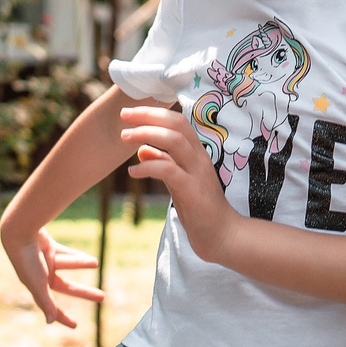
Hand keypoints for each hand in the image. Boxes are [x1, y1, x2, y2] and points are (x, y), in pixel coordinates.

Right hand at [0, 224, 103, 328]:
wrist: (19, 234)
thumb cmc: (27, 261)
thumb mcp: (38, 283)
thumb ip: (46, 302)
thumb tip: (50, 322)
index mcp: (37, 287)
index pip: (51, 306)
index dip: (62, 317)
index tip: (75, 325)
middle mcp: (41, 276)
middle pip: (67, 287)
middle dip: (84, 292)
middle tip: (102, 297)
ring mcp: (46, 261)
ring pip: (68, 266)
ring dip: (82, 263)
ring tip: (96, 263)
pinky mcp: (49, 247)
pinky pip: (66, 253)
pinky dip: (76, 254)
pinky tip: (88, 255)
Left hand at [118, 104, 235, 260]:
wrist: (221, 234)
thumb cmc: (200, 208)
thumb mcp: (179, 181)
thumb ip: (164, 163)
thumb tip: (142, 149)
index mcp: (197, 153)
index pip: (178, 121)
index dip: (153, 112)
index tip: (130, 112)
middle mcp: (199, 158)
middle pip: (176, 124)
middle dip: (148, 116)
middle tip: (124, 116)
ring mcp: (197, 173)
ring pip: (174, 141)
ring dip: (147, 134)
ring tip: (124, 137)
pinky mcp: (192, 191)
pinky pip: (169, 170)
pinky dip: (148, 167)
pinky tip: (133, 172)